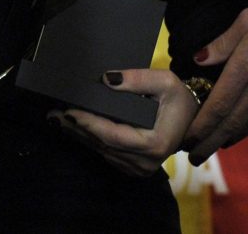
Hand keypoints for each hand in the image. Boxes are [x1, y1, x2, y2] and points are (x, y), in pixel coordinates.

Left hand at [50, 69, 198, 175]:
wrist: (194, 120)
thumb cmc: (180, 99)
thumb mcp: (165, 81)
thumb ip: (136, 79)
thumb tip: (106, 80)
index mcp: (154, 144)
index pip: (112, 135)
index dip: (88, 124)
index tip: (68, 111)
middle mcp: (146, 162)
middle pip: (102, 145)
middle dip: (76, 128)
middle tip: (53, 114)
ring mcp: (139, 169)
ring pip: (102, 151)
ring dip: (79, 135)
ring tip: (57, 119)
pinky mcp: (134, 168)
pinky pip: (107, 154)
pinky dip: (90, 140)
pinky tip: (75, 128)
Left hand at [179, 0, 247, 164]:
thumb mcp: (247, 18)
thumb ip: (222, 43)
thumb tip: (198, 59)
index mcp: (246, 67)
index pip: (219, 106)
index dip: (202, 126)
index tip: (187, 139)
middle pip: (233, 123)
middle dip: (212, 142)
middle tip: (195, 157)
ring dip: (235, 137)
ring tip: (218, 145)